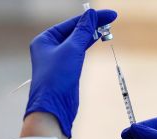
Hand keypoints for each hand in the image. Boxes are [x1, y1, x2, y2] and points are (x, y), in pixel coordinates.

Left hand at [24, 9, 116, 137]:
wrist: (54, 106)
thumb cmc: (57, 76)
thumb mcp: (71, 49)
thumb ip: (82, 31)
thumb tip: (91, 14)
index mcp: (45, 39)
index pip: (71, 24)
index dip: (90, 18)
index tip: (109, 15)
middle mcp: (50, 47)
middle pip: (74, 31)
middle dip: (92, 26)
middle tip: (110, 20)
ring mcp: (59, 58)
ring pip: (77, 41)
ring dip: (91, 35)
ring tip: (107, 28)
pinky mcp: (67, 68)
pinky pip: (78, 52)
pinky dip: (88, 45)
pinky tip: (97, 39)